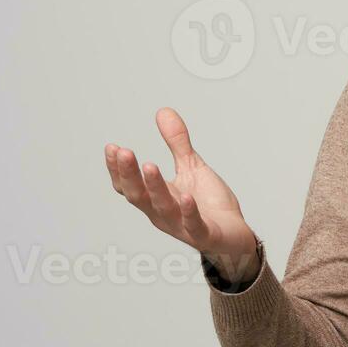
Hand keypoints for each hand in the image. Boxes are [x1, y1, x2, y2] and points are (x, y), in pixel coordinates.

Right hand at [104, 108, 259, 283]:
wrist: (234, 235)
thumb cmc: (209, 203)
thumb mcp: (191, 167)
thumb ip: (177, 143)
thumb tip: (163, 111)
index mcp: (156, 198)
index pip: (129, 186)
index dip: (118, 170)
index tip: (112, 148)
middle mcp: (163, 214)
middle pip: (139, 196)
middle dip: (129, 174)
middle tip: (123, 152)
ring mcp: (182, 226)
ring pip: (163, 207)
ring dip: (155, 187)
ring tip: (149, 165)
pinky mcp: (205, 234)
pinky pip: (194, 225)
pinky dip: (189, 212)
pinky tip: (186, 196)